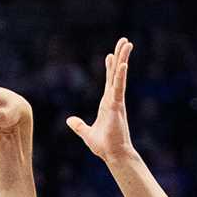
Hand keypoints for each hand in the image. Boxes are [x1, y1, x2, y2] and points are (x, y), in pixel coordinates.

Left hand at [66, 37, 133, 161]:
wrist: (113, 155)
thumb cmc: (104, 146)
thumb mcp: (87, 134)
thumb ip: (79, 126)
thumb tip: (69, 120)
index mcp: (107, 104)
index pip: (109, 82)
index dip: (110, 68)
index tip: (110, 55)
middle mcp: (113, 100)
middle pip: (116, 73)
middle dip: (120, 56)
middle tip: (125, 41)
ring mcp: (116, 101)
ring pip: (119, 75)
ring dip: (123, 58)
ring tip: (127, 43)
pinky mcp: (117, 106)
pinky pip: (118, 87)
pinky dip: (120, 75)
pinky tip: (122, 63)